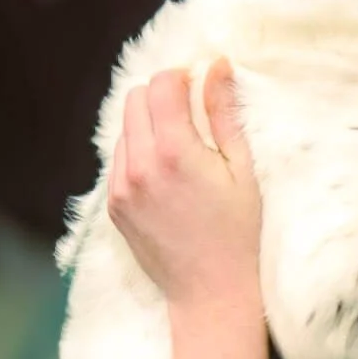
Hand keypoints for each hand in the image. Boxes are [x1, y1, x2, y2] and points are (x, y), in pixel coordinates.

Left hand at [108, 60, 261, 310]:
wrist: (211, 293)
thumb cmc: (239, 233)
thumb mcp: (243, 170)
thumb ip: (225, 113)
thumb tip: (216, 65)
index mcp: (174, 151)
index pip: (162, 84)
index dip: (183, 77)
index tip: (200, 88)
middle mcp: (139, 165)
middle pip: (135, 98)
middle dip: (162, 96)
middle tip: (191, 116)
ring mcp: (121, 187)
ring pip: (124, 129)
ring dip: (148, 125)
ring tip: (181, 151)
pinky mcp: (114, 205)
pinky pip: (119, 160)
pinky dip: (139, 154)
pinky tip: (168, 177)